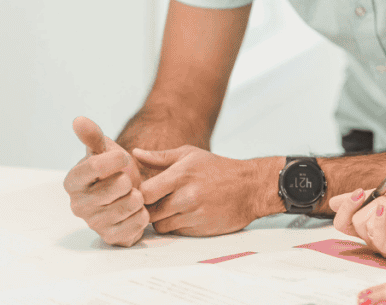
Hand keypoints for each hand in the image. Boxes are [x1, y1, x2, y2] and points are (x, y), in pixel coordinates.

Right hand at [63, 116, 148, 246]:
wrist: (129, 192)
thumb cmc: (114, 169)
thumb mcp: (105, 149)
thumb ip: (92, 136)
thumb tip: (78, 119)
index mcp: (73, 182)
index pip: (93, 167)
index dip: (114, 160)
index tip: (124, 157)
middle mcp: (78, 205)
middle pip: (116, 186)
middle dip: (129, 180)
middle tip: (127, 181)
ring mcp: (94, 223)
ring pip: (129, 205)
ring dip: (138, 197)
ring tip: (134, 194)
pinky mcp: (112, 237)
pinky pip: (135, 225)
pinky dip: (142, 215)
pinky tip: (138, 210)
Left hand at [133, 145, 263, 236]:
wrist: (250, 187)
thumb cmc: (218, 168)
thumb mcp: (191, 155)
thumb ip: (161, 157)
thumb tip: (135, 153)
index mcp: (181, 175)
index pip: (144, 192)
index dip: (140, 195)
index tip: (145, 192)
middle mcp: (186, 196)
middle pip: (149, 212)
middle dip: (148, 209)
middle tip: (155, 203)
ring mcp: (194, 214)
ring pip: (160, 226)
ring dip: (161, 220)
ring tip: (171, 209)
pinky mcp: (200, 229)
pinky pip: (176, 232)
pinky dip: (176, 226)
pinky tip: (185, 215)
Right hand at [330, 184, 385, 260]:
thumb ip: (365, 197)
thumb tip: (333, 201)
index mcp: (371, 222)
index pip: (344, 221)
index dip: (345, 206)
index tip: (357, 192)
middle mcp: (375, 235)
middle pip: (349, 223)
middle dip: (365, 202)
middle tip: (385, 192)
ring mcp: (385, 244)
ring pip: (364, 227)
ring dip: (382, 205)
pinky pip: (379, 238)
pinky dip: (381, 219)